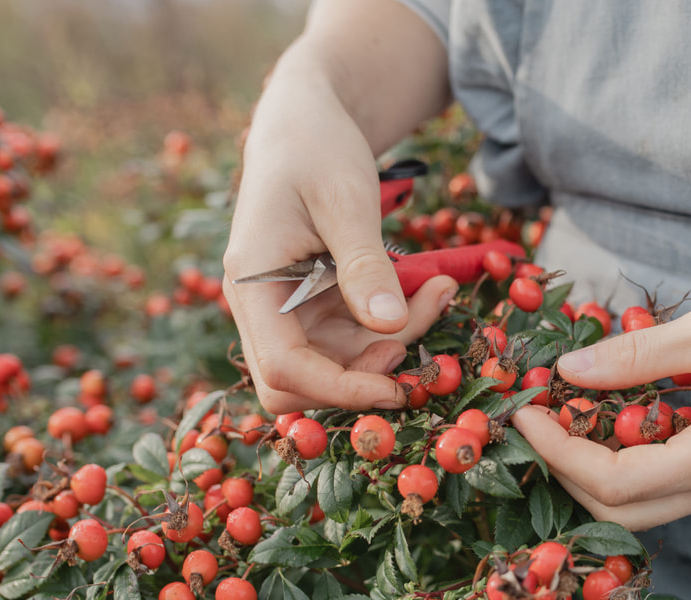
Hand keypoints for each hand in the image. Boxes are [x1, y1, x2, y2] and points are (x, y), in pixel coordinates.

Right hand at [221, 2, 451, 413]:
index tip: (397, 386)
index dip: (340, 390)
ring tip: (439, 290)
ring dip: (393, 342)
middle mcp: (261, 307)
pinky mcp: (315, 306)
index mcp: (251, 283)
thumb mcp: (345, 198)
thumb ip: (364, 263)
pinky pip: (354, 339)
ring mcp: (287, 310)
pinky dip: (393, 326)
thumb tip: (387, 325)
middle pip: (304, 382)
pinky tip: (429, 289)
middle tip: (421, 332)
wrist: (306, 119)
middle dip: (366, 372)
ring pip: (338, 364)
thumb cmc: (317, 147)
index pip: (283, 370)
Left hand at [512, 278, 690, 529]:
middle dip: (565, 472)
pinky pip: (665, 483)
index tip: (523, 412)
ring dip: (591, 470)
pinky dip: (624, 459)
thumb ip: (637, 357)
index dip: (558, 453)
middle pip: (621, 513)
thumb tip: (566, 372)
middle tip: (535, 416)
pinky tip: (605, 414)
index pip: (615, 484)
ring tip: (563, 413)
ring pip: (642, 506)